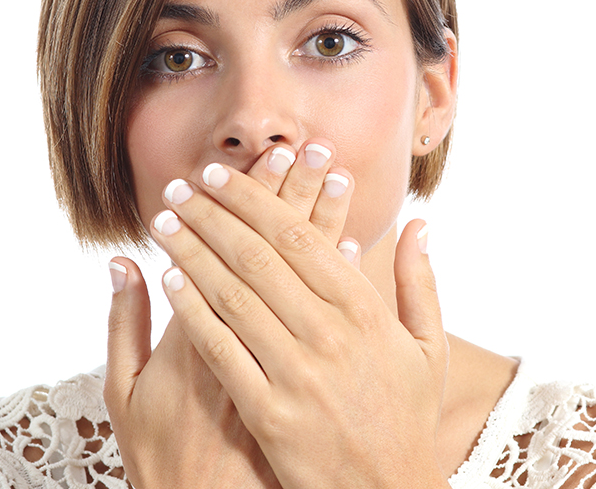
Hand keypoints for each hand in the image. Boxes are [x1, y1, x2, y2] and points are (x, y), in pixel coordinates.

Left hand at [150, 141, 448, 488]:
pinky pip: (222, 352)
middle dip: (213, 215)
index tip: (222, 177)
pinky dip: (193, 312)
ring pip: (233, 296)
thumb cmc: (408, 418)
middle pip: (257, 257)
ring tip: (164, 223)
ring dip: (192, 252)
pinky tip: (168, 281)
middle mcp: (330, 334)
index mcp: (366, 310)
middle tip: (181, 187)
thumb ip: (420, 282)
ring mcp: (298, 374)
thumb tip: (420, 224)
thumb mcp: (431, 349)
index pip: (299, 236)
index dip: (254, 200)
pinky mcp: (270, 413)